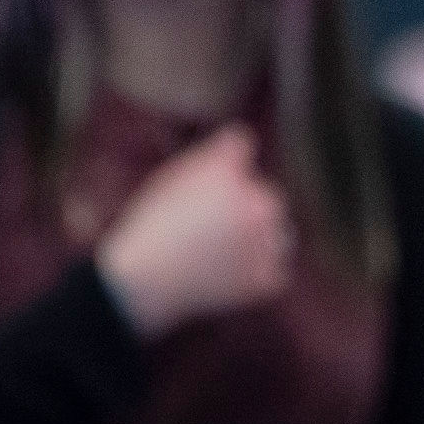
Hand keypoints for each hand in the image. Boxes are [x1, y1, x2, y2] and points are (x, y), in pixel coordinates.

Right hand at [93, 126, 292, 338]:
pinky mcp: (267, 275)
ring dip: (259, 237)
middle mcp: (257, 200)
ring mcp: (267, 239)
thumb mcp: (171, 177)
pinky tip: (229, 273)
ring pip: (278, 232)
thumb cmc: (151, 228)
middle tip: (212, 227)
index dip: (229, 157)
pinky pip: (275, 269)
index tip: (218, 171)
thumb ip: (211, 157)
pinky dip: (258, 272)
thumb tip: (238, 144)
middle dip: (246, 205)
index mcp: (229, 169)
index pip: (243, 142)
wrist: (146, 281)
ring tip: (221, 252)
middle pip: (266, 194)